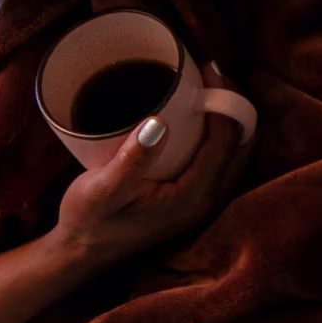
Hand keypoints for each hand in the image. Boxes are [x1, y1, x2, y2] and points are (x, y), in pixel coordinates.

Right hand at [50, 66, 249, 269]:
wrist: (80, 254)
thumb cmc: (88, 221)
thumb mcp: (102, 188)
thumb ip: (132, 158)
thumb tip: (158, 123)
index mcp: (193, 198)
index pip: (226, 142)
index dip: (225, 101)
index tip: (208, 68)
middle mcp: (207, 202)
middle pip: (241, 146)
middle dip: (235, 106)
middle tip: (214, 74)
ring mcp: (201, 203)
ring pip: (235, 154)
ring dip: (230, 119)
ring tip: (211, 88)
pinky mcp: (191, 199)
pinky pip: (219, 160)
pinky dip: (219, 134)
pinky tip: (200, 116)